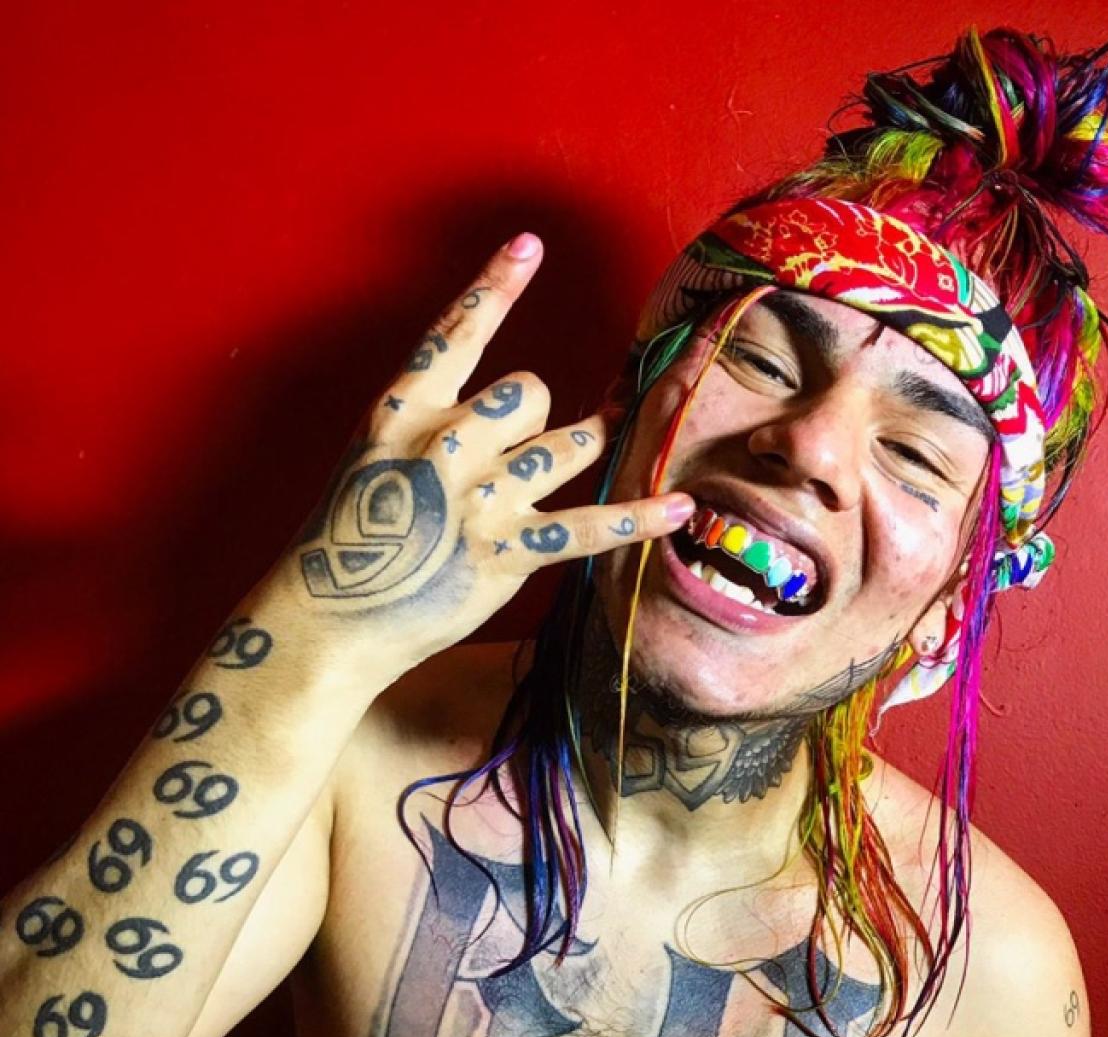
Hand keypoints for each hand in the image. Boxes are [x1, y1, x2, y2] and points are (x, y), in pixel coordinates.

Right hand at [283, 234, 692, 687]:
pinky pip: (588, 525)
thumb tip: (512, 414)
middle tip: (520, 451)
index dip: (495, 287)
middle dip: (537, 416)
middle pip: (532, 392)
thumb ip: (432, 426)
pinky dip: (638, 518)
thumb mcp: (371, 460)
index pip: (455, 334)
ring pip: (570, 444)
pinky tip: (680, 509)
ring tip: (597, 443)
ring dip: (587, 444)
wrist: (327, 619)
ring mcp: (479, 498)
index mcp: (401, 412)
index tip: (529, 245)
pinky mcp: (507, 551)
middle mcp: (444, 444)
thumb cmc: (346, 541)